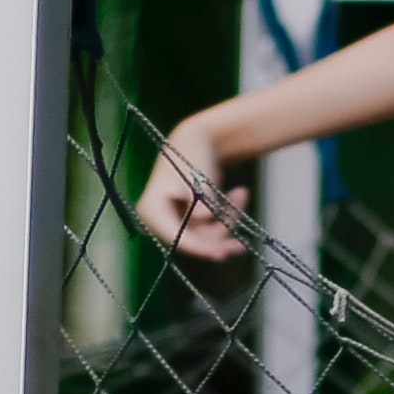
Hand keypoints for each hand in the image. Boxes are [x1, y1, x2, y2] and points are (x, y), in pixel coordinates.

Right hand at [139, 123, 247, 258]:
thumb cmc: (193, 155)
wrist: (197, 140)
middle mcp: (158, 220)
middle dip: (219, 235)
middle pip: (192, 240)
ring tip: (241, 193)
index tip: (220, 253)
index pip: (176, 237)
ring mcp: (174, 220)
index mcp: (151, 209)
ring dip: (227, 219)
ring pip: (205, 236)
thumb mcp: (197, 178)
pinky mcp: (188, 220)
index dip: (199, 247)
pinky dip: (227, 214)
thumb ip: (201, 200)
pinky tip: (240, 195)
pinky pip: (211, 228)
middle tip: (241, 242)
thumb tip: (205, 218)